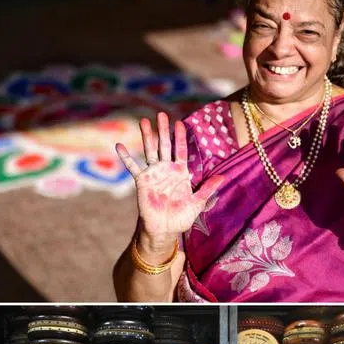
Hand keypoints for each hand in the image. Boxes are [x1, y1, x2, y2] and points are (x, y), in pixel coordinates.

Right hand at [115, 112, 223, 242]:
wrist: (165, 229)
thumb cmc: (182, 217)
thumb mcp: (198, 202)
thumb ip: (208, 189)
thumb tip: (223, 177)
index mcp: (180, 172)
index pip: (180, 150)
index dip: (180, 137)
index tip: (180, 123)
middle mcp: (166, 169)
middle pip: (164, 145)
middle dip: (163, 130)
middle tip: (161, 114)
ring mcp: (153, 174)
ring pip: (150, 151)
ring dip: (147, 136)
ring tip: (144, 121)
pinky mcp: (142, 181)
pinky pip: (133, 167)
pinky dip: (126, 157)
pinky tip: (119, 145)